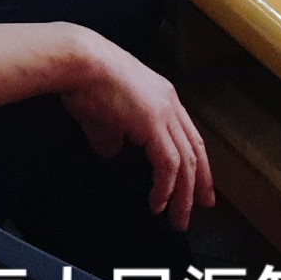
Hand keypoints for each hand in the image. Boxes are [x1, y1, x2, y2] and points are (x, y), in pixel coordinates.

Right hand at [59, 35, 214, 230]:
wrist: (80, 62)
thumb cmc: (85, 81)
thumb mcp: (104, 116)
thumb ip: (113, 135)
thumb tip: (113, 152)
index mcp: (162, 97)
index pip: (189, 136)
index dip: (196, 162)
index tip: (197, 185)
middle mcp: (169, 104)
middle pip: (195, 150)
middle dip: (200, 182)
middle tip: (200, 207)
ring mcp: (164, 112)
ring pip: (186, 161)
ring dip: (183, 194)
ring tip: (177, 218)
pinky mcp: (153, 123)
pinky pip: (168, 163)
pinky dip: (165, 187)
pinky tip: (158, 203)